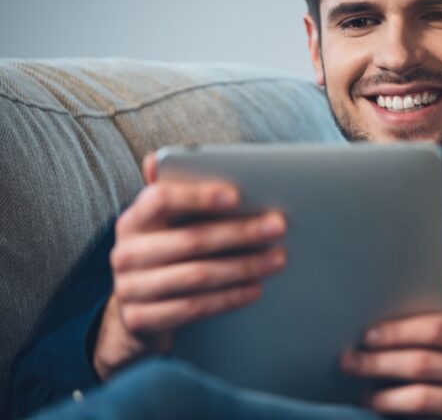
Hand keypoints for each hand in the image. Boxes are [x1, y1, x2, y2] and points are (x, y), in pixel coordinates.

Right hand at [93, 152, 287, 379]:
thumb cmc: (166, 254)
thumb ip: (177, 194)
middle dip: (240, 232)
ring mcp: (130, 288)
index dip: (198, 196)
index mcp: (133, 220)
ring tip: (278, 258)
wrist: (138, 312)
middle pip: (191, 239)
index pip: (160, 199)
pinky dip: (229, 297)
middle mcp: (126, 252)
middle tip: (279, 226)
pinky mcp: (141, 319)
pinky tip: (256, 288)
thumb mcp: (168, 225)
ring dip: (244, 266)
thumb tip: (165, 157)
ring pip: (197, 275)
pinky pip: (194, 308)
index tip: (237, 195)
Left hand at [340, 272, 441, 418]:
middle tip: (349, 361)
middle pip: (426, 361)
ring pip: (423, 395)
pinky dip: (396, 409)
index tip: (366, 334)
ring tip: (360, 390)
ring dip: (382, 392)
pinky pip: (427, 416)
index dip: (400, 330)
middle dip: (380, 361)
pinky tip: (378, 406)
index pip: (440, 328)